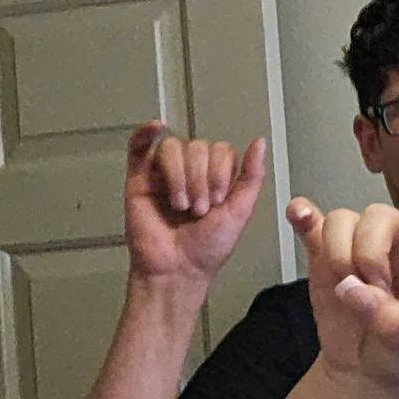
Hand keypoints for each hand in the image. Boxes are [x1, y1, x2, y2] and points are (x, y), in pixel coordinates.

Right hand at [123, 122, 268, 284]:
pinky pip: (139, 146)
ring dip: (181, 176)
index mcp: (214, 177)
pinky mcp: (139, 179)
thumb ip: (252, 175)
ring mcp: (163, 174)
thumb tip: (260, 142)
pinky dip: (145, 133)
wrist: (178, 270)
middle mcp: (189, 172)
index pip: (221, 150)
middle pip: (198, 147)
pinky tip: (156, 127)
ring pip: (173, 148)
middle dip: (201, 179)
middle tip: (199, 209)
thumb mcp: (240, 210)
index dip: (221, 172)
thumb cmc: (206, 248)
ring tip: (181, 205)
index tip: (219, 200)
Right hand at [287, 188, 398, 388]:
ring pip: (342, 219)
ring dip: (339, 252)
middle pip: (379, 214)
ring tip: (347, 289)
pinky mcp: (324, 257)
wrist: (365, 371)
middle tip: (373, 291)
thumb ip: (389, 320)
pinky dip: (304, 216)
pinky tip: (299, 215)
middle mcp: (395, 241)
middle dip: (370, 254)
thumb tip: (352, 288)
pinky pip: (313, 225)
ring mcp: (357, 246)